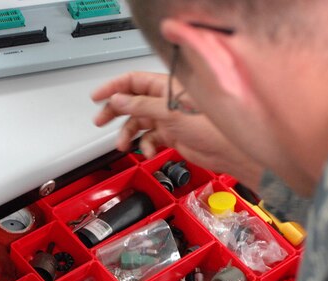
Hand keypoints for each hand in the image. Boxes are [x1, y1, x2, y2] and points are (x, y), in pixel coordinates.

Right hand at [92, 72, 263, 184]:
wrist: (229, 152)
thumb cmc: (212, 127)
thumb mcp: (170, 113)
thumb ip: (141, 106)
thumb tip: (118, 100)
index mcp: (166, 86)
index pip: (133, 81)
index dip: (114, 87)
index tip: (98, 97)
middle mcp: (167, 100)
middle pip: (133, 102)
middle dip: (116, 111)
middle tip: (101, 121)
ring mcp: (170, 118)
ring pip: (140, 123)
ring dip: (129, 133)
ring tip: (123, 144)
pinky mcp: (174, 136)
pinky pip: (151, 138)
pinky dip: (146, 145)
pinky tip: (148, 151)